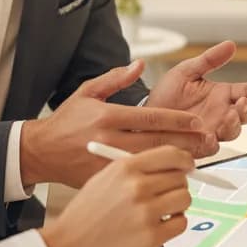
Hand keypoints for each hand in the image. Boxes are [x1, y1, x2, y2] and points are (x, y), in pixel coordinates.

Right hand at [20, 61, 213, 187]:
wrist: (41, 152)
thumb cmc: (65, 122)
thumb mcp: (87, 92)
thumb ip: (115, 78)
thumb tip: (140, 65)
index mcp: (107, 115)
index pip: (151, 116)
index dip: (178, 120)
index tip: (196, 122)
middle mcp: (108, 139)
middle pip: (156, 142)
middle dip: (185, 142)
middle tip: (205, 142)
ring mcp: (106, 162)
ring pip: (149, 164)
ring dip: (173, 162)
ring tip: (194, 160)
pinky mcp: (104, 180)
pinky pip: (135, 181)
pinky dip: (154, 179)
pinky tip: (169, 179)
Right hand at [40, 144, 192, 246]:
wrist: (69, 246)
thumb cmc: (84, 214)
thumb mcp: (104, 177)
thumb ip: (135, 168)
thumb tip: (167, 165)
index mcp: (125, 167)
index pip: (170, 154)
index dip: (183, 160)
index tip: (187, 165)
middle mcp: (137, 186)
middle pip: (180, 177)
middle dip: (177, 183)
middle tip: (167, 191)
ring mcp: (146, 212)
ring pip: (185, 199)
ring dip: (177, 204)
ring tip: (160, 210)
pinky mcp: (152, 238)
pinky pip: (181, 223)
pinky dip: (174, 224)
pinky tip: (157, 225)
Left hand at [146, 40, 246, 141]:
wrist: (145, 112)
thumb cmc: (167, 92)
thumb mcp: (187, 71)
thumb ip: (209, 60)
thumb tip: (230, 45)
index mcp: (222, 95)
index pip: (246, 92)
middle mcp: (220, 114)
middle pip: (245, 115)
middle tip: (242, 103)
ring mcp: (212, 130)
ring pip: (232, 131)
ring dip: (233, 125)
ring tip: (228, 116)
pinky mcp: (199, 145)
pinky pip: (211, 147)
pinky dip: (214, 143)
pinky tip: (210, 135)